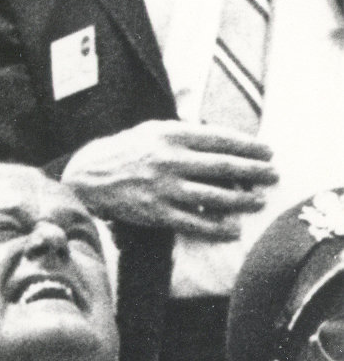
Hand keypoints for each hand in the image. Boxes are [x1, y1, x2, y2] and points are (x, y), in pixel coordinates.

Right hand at [61, 120, 275, 239]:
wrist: (86, 177)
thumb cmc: (124, 151)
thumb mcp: (152, 130)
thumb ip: (186, 133)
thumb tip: (223, 138)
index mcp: (171, 135)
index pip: (221, 139)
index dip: (249, 146)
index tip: (268, 152)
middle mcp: (169, 160)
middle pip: (224, 167)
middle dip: (255, 172)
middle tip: (274, 176)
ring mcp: (163, 188)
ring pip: (214, 196)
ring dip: (243, 200)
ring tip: (259, 201)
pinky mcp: (155, 212)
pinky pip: (193, 222)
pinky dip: (216, 228)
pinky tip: (232, 230)